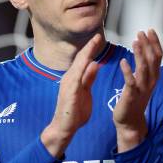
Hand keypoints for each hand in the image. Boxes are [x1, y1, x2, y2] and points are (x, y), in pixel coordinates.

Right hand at [41, 34, 102, 157]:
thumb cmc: (75, 112)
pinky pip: (77, 77)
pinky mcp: (70, 92)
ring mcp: (68, 84)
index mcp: (74, 78)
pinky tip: (89, 61)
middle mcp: (69, 78)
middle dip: (89, 47)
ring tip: (94, 43)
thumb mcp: (85, 91)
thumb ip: (89, 78)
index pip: (83, 60)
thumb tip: (96, 64)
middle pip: (80, 59)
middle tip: (98, 35)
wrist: (64, 127)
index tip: (98, 38)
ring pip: (78, 65)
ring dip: (86, 53)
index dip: (91, 49)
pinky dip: (83, 68)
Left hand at [113, 29, 162, 151]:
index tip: (150, 30)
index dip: (155, 42)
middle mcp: (150, 82)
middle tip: (141, 32)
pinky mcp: (131, 96)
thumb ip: (144, 66)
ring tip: (135, 41)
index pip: (158, 56)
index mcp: (153, 76)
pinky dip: (128, 71)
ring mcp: (142, 89)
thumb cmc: (134, 98)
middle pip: (153, 60)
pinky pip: (131, 82)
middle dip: (148, 45)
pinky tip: (123, 61)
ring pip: (144, 69)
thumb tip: (143, 48)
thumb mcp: (142, 80)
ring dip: (140, 54)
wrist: (129, 121)